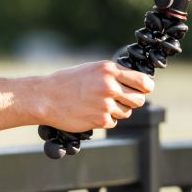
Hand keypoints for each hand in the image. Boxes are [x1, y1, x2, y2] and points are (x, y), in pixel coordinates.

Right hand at [37, 61, 153, 132]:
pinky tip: (90, 112)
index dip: (146, 87)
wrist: (45, 97)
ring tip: (97, 104)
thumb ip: (113, 75)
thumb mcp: (91, 70)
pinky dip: (104, 119)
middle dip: (132, 101)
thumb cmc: (65, 82)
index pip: (143, 81)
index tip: (144, 89)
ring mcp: (106, 104)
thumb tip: (136, 84)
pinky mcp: (101, 120)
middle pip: (139, 99)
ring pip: (126, 112)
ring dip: (116, 111)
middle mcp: (109, 86)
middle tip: (120, 99)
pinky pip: (113, 122)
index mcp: (108, 70)